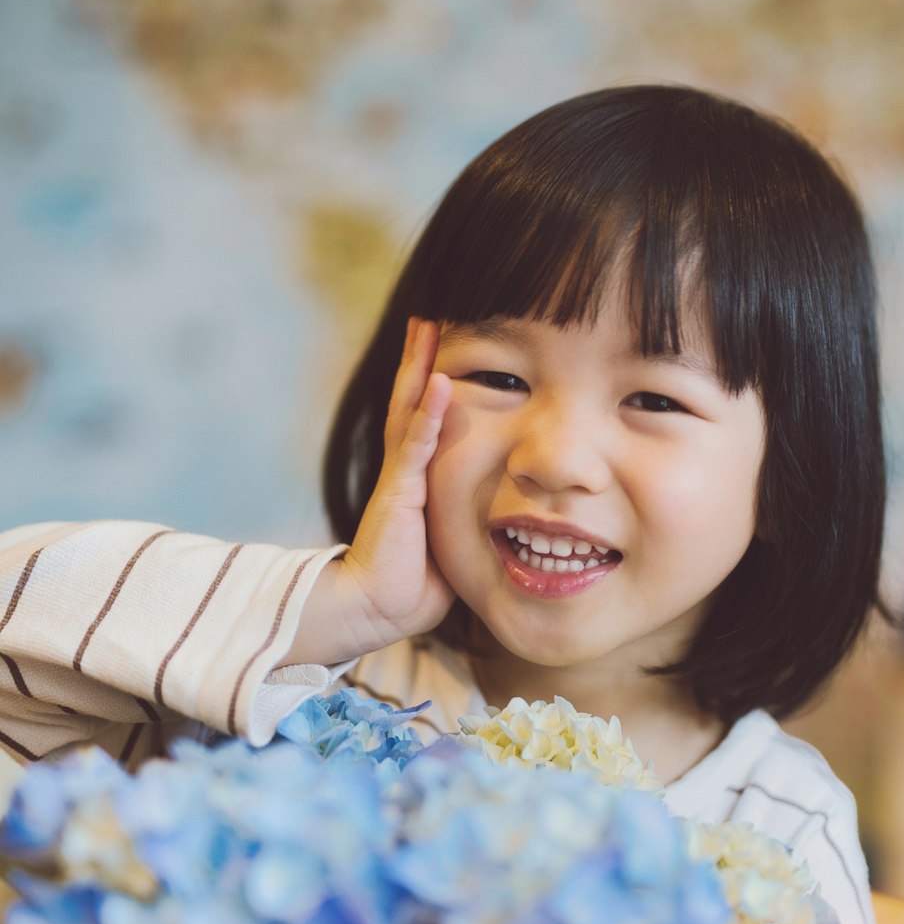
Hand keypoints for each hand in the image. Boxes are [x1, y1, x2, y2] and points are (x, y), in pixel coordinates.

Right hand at [288, 319, 453, 664]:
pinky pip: (417, 444)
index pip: (424, 418)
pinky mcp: (400, 491)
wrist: (379, 608)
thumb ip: (468, 518)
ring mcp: (400, 476)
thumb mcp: (450, 540)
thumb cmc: (415, 584)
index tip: (441, 344)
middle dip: (419, 357)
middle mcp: (404, 469)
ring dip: (419, 366)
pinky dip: (429, 410)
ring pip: (410, 409)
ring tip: (427, 326)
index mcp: (415, 478)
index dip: (430, 381)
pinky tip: (439, 380)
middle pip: (411, 400)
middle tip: (428, 314)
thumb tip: (504, 515)